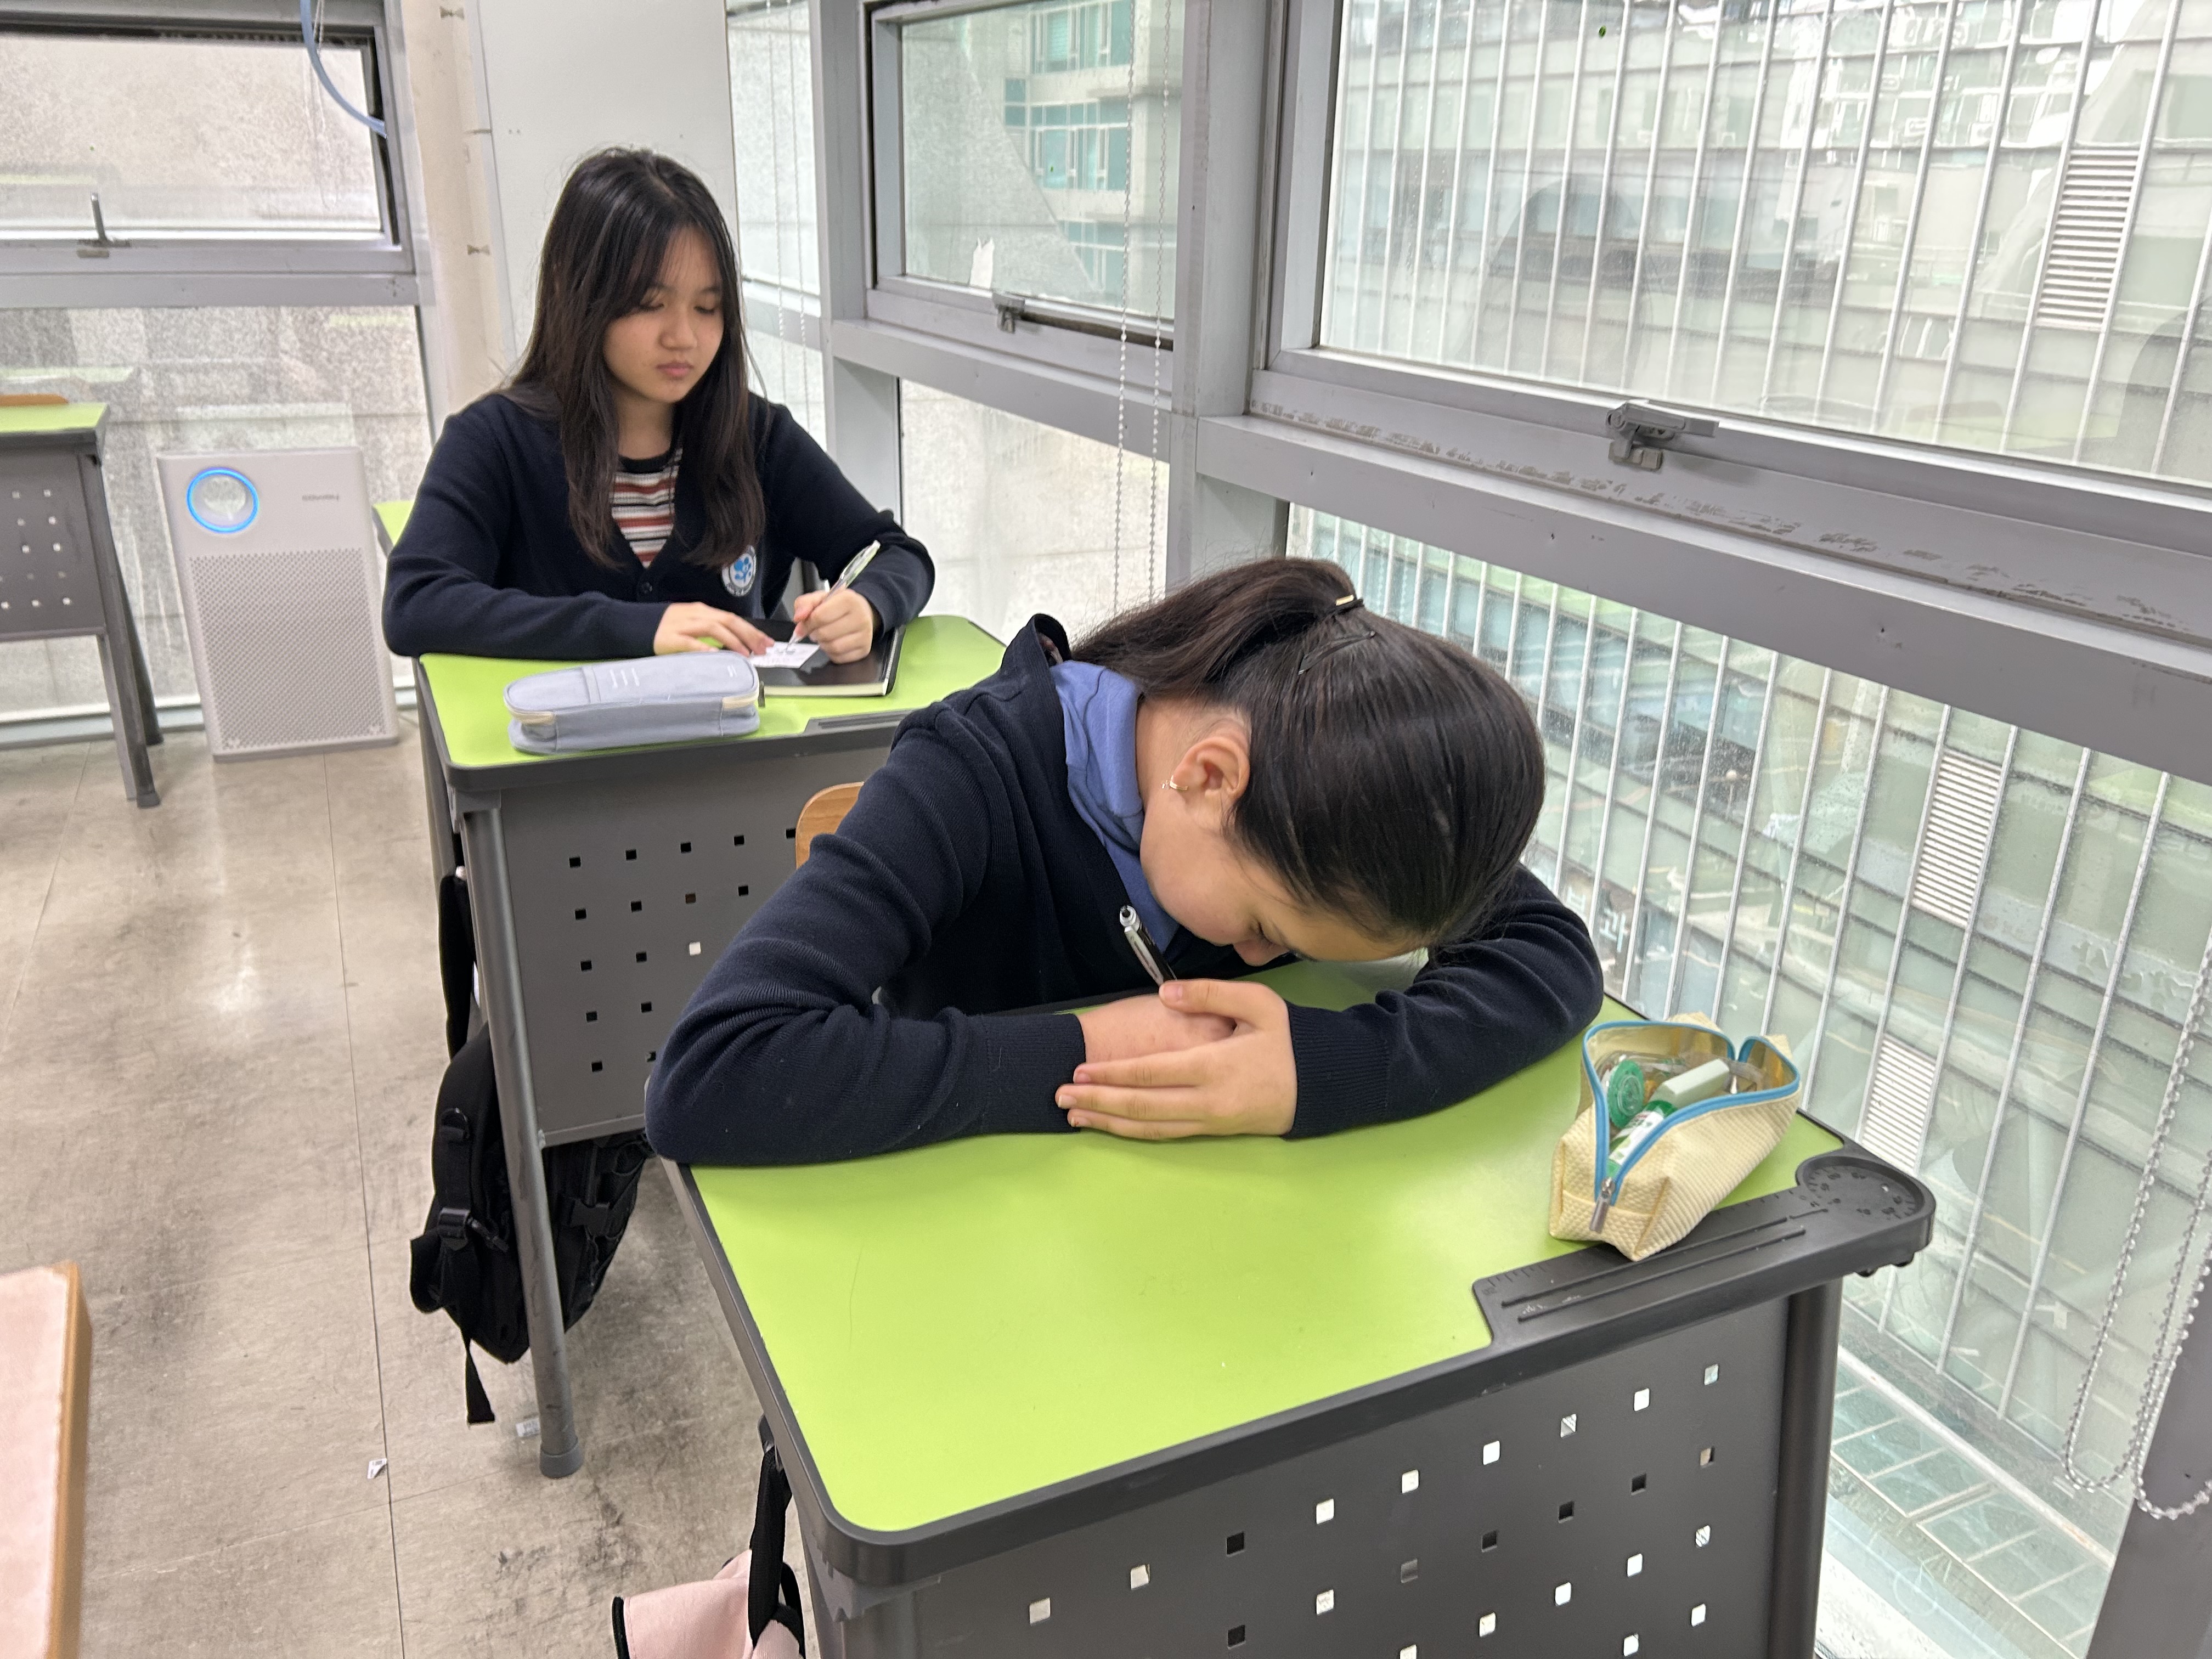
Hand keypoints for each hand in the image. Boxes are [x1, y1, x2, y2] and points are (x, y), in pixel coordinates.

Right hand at [655, 602, 772, 655]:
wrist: (635, 625)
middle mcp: (695, 614)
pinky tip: (716, 654)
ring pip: (713, 627)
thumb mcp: (692, 625)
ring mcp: (682, 625)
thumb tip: (736, 643)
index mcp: (702, 611)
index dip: (751, 630)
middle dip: (748, 635)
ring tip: (745, 653)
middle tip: (762, 649)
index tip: (766, 642)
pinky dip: (704, 647)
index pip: (732, 618)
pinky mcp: (670, 637)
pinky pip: (690, 642)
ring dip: (732, 640)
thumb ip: (711, 631)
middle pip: (728, 620)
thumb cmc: (666, 628)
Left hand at [791, 587, 876, 662]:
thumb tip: (798, 617)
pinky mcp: (864, 650)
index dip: (807, 623)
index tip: (803, 625)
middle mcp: (860, 617)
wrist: (861, 611)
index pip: (820, 616)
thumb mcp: (821, 598)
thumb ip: (805, 604)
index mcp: (848, 600)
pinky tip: (833, 643)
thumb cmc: (839, 606)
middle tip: (815, 630)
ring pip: (833, 647)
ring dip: (823, 644)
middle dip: (815, 634)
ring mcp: (865, 635)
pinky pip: (840, 658)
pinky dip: (831, 653)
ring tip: (824, 636)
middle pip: (825, 634)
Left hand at [1059, 979, 1296, 1139]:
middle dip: (1097, 1102)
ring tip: (1074, 1115)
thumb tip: (1165, 994)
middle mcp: (1209, 1100)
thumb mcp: (1259, 1004)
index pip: (1152, 1072)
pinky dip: (1134, 1132)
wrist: (1324, 1084)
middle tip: (1060, 1096)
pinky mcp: (1215, 1132)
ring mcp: (1211, 1121)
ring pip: (1150, 1127)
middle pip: (1142, 1106)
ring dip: (1109, 1122)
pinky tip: (1112, 1126)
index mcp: (1216, 1065)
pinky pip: (1166, 1135)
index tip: (1080, 1070)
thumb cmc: (1290, 1039)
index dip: (1113, 1074)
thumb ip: (1210, 994)